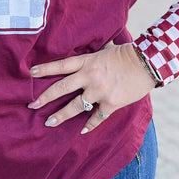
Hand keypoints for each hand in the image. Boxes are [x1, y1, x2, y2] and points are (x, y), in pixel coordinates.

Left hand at [28, 42, 155, 133]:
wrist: (147, 63)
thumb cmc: (127, 53)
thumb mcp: (105, 49)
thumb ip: (92, 54)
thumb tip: (86, 47)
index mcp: (87, 61)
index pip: (61, 65)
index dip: (45, 69)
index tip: (31, 73)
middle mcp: (90, 76)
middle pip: (62, 88)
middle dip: (45, 97)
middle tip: (32, 105)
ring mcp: (100, 91)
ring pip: (75, 106)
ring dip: (60, 116)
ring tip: (49, 123)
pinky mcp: (111, 103)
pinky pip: (96, 117)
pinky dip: (88, 125)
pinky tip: (81, 131)